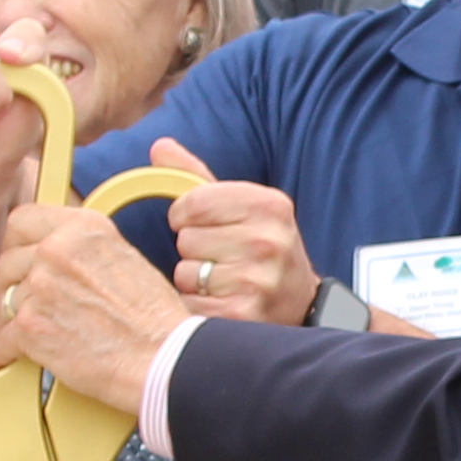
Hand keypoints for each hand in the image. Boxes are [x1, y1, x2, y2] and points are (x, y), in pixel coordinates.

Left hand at [0, 199, 189, 416]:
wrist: (160, 357)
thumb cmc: (153, 318)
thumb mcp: (124, 257)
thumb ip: (83, 248)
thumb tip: (55, 255)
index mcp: (83, 228)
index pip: (22, 220)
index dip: (17, 245)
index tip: (21, 260)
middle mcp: (57, 250)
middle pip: (7, 262)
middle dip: (13, 285)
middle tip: (28, 303)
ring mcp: (41, 286)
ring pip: (3, 301)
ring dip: (13, 319)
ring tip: (31, 333)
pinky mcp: (30, 326)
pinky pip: (3, 338)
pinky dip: (9, 352)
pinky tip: (18, 356)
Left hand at [161, 147, 314, 321]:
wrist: (299, 300)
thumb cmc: (261, 246)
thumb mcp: (242, 205)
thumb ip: (197, 177)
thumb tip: (160, 146)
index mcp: (268, 205)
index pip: (192, 203)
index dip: (184, 215)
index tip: (199, 223)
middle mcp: (268, 241)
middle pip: (186, 239)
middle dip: (192, 249)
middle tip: (220, 256)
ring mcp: (259, 281)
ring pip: (186, 275)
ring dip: (194, 280)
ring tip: (223, 280)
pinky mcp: (245, 314)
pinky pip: (192, 304)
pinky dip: (198, 305)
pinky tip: (224, 300)